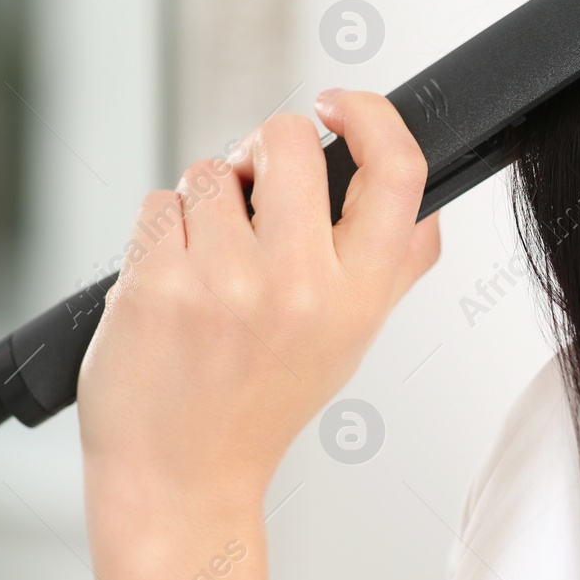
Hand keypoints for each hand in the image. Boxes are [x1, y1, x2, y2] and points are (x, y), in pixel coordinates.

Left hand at [77, 90, 440, 523]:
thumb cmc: (263, 402)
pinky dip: (160, 232)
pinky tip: (171, 285)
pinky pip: (159, 202)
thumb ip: (396, 267)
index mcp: (359, 295)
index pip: (398, 171)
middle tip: (251, 194)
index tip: (338, 104)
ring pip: (212, 169)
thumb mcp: (352, 338)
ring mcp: (224, 283)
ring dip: (204, 202)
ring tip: (208, 266)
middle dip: (263, 149)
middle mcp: (300, 286)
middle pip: (289, 139)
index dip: (372, 114)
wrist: (181, 476)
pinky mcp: (155, 283)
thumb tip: (424, 201)